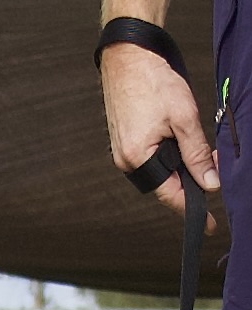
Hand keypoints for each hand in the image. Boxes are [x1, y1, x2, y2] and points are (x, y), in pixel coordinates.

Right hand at [100, 41, 218, 232]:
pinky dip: (167, 156)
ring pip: (158, 171)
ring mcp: (122, 152)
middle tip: (212, 170)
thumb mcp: (184, 118)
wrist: (128, 58)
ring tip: (196, 152)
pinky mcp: (124, 142)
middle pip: (164, 184)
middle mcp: (126, 161)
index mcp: (138, 159)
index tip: (207, 224)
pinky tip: (177, 141)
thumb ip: (196, 154)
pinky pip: (149, 159)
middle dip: (189, 181)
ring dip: (179, 166)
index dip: (192, 208)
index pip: (170, 194)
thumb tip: (209, 182)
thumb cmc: (152, 82)